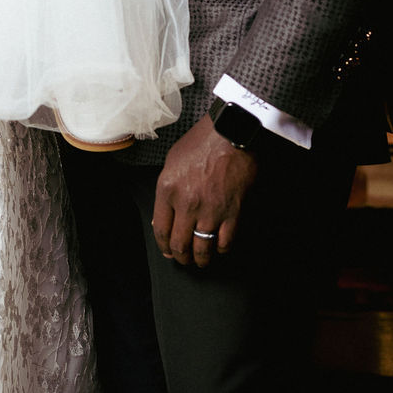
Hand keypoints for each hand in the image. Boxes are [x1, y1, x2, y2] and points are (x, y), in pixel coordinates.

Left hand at [151, 114, 257, 268]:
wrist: (230, 132)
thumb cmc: (202, 141)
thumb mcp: (173, 160)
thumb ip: (167, 188)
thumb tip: (166, 213)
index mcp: (168, 189)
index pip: (161, 229)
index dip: (164, 246)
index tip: (168, 251)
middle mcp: (186, 204)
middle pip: (180, 244)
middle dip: (181, 257)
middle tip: (183, 260)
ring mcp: (210, 210)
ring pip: (202, 249)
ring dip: (200, 259)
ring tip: (201, 260)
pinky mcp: (231, 212)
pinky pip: (225, 242)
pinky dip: (222, 249)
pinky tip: (220, 247)